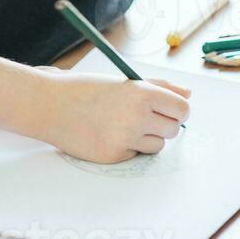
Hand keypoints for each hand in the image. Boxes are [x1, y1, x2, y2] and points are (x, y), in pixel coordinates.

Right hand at [37, 69, 191, 163]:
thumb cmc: (87, 89)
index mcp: (142, 93)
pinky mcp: (114, 156)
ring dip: (147, 137)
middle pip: (174, 129)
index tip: (169, 109)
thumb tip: (189, 94)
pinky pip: (136, 155)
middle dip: (163, 124)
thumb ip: (159, 87)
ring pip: (157, 145)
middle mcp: (137, 117)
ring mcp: (125, 139)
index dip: (178, 109)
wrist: (50, 105)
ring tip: (124, 124)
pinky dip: (128, 147)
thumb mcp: (124, 82)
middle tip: (143, 116)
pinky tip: (109, 134)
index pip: (182, 108)